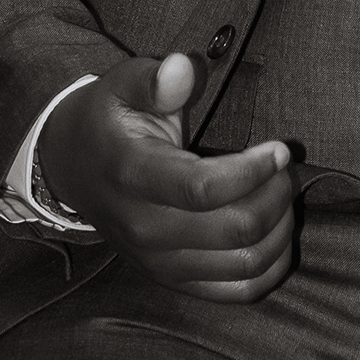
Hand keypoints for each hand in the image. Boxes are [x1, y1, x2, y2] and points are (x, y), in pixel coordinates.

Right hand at [36, 52, 296, 300]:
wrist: (74, 167)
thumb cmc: (110, 119)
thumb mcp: (123, 84)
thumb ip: (155, 79)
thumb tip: (181, 68)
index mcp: (134, 175)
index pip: (206, 189)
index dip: (255, 170)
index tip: (280, 148)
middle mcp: (145, 229)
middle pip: (236, 229)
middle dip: (277, 194)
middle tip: (285, 167)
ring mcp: (160, 262)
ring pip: (245, 264)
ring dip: (280, 229)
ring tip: (281, 193)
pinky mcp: (175, 279)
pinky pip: (239, 291)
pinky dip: (270, 266)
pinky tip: (274, 230)